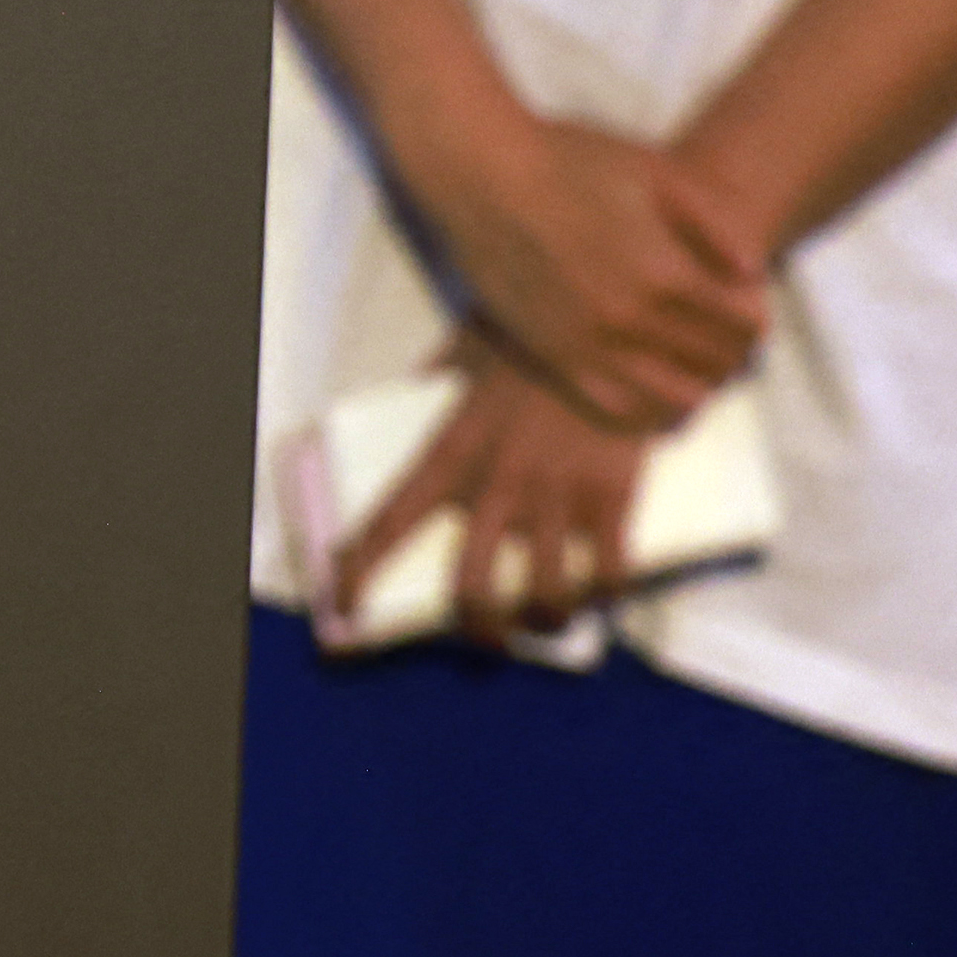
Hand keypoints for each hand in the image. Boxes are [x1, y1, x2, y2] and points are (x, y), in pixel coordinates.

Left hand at [338, 335, 660, 644]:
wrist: (610, 320)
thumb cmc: (536, 331)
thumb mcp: (468, 346)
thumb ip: (437, 374)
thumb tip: (417, 383)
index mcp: (453, 450)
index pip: (391, 520)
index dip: (362, 568)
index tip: (345, 599)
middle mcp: (498, 484)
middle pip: (471, 589)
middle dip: (477, 628)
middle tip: (486, 637)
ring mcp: (556, 496)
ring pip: (544, 595)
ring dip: (547, 620)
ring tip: (550, 618)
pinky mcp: (611, 498)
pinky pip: (609, 572)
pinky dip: (606, 593)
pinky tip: (604, 589)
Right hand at [423, 116, 761, 430]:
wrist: (482, 175)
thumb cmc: (570, 160)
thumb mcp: (655, 170)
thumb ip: (714, 219)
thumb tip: (753, 271)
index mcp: (663, 272)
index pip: (742, 325)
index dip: (758, 320)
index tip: (752, 308)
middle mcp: (630, 319)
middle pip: (714, 363)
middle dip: (734, 353)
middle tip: (732, 338)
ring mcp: (589, 344)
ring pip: (672, 396)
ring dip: (699, 385)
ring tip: (700, 366)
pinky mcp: (554, 356)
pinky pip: (617, 406)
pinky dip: (651, 407)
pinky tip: (658, 391)